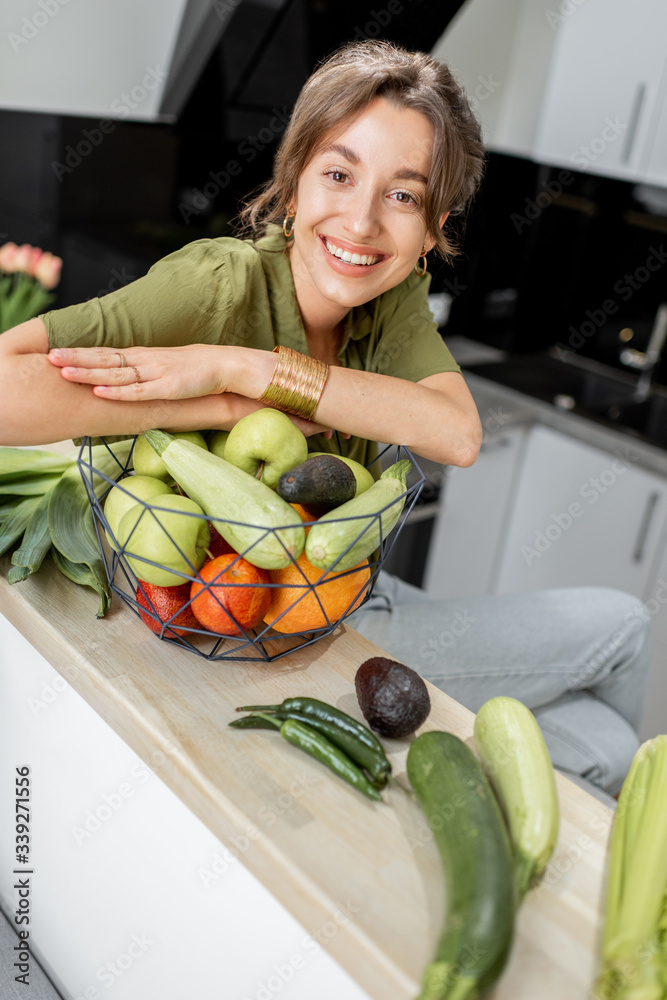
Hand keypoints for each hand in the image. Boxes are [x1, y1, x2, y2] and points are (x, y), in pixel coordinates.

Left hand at [47, 344, 230, 399]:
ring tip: (63, 372)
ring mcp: (154, 373)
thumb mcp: (162, 368)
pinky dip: (117, 393)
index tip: (53, 351)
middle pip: (103, 359)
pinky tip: (99, 392)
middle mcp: (143, 361)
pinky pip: (138, 392)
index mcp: (140, 356)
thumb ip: (141, 373)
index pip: (103, 352)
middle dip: (75, 358)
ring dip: (88, 373)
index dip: (79, 352)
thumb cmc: (193, 370)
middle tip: (48, 356)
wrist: (224, 366)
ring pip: (115, 374)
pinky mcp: (167, 388)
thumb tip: (119, 381)